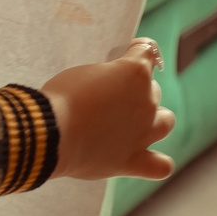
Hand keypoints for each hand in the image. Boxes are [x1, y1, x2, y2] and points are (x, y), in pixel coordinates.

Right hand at [43, 39, 174, 181]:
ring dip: (154, 119)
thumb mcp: (83, 74)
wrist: (50, 134)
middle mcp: (146, 102)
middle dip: (136, 90)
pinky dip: (158, 163)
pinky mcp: (133, 160)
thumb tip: (110, 88)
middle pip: (153, 90)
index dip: (137, 49)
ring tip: (134, 122)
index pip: (147, 50)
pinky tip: (147, 157)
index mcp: (135, 73)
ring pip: (166, 122)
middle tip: (112, 95)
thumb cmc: (61, 98)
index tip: (128, 52)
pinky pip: (162, 166)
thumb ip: (106, 78)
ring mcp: (144, 133)